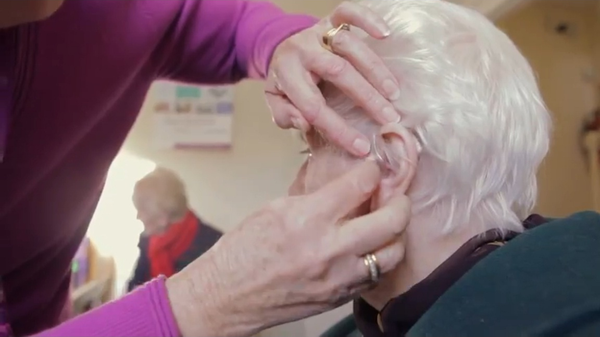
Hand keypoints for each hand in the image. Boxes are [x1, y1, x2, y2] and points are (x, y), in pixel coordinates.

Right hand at [167, 161, 409, 336]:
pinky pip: (376, 276)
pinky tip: (371, 248)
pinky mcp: (340, 297)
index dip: (372, 172)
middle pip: (391, 220)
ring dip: (396, 234)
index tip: (373, 170)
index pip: (360, 185)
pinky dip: (379, 258)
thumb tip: (341, 179)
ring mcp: (338, 278)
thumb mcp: (275, 208)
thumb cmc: (243, 251)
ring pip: (393, 252)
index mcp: (308, 219)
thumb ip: (314, 195)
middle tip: (395, 196)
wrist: (227, 296)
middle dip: (400, 202)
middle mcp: (329, 249)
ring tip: (388, 224)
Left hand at [265, 2, 400, 156]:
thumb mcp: (276, 104)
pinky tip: (386, 34)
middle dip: (366, 97)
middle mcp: (302, 50)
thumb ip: (286, 115)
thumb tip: (305, 123)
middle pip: (338, 72)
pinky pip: (348, 12)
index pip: (314, 106)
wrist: (280, 47)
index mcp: (286, 74)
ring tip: (393, 92)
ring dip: (374, 68)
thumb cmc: (285, 82)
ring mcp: (317, 32)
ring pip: (349, 44)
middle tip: (389, 118)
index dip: (338, 129)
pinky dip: (367, 18)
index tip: (361, 147)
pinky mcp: (330, 19)